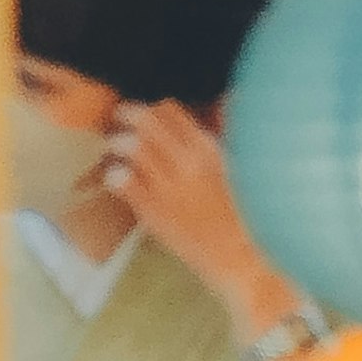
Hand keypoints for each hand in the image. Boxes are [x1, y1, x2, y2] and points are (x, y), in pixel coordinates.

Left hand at [103, 102, 311, 360]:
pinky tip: (118, 177)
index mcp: (209, 148)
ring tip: (115, 147)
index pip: (170, 111)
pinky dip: (114, 174)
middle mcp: (185, 162)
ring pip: (129, 146)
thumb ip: (227, 134)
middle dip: (128, 115)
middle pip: (146, 122)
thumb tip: (228, 101)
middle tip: (121, 118)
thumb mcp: (241, 169)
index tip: (150, 113)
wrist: (243, 259)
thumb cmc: (247, 215)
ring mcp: (166, 187)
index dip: (156, 109)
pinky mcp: (152, 212)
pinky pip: (121, 181)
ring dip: (118, 142)